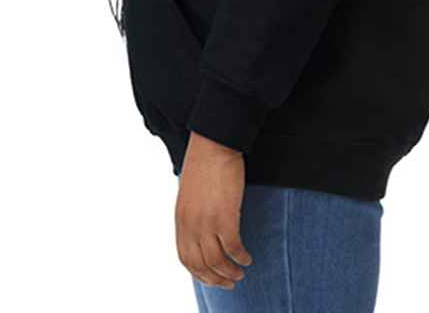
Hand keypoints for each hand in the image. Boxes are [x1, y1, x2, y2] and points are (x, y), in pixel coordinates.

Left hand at [175, 131, 253, 289]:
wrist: (213, 144)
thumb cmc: (204, 164)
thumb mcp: (190, 194)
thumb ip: (192, 215)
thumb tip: (201, 230)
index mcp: (181, 220)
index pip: (186, 258)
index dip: (200, 273)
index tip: (212, 279)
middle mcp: (191, 225)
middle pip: (201, 265)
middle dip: (216, 279)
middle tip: (230, 283)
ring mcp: (207, 221)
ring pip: (217, 261)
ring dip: (230, 272)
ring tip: (240, 273)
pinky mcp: (225, 215)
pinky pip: (233, 247)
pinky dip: (241, 257)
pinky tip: (247, 257)